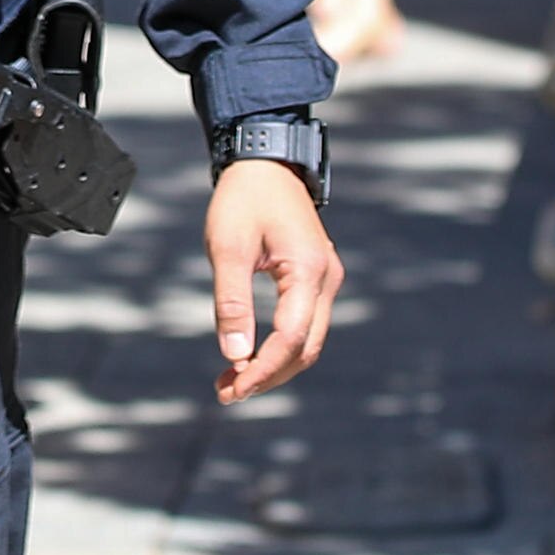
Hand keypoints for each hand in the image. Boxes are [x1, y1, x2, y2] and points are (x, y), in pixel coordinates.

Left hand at [204, 157, 340, 401]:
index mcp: (308, 271)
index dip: (262, 370)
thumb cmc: (244, 199)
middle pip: (305, 348)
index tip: (231, 389)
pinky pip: (305, 323)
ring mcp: (326, 278)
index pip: (290, 339)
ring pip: (308, 340)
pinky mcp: (316, 277)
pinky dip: (280, 346)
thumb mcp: (227, 248)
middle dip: (268, 376)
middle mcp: (326, 278)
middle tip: (227, 392)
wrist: (265, 162)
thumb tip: (234, 356)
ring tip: (234, 380)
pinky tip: (250, 355)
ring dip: (275, 365)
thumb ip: (232, 303)